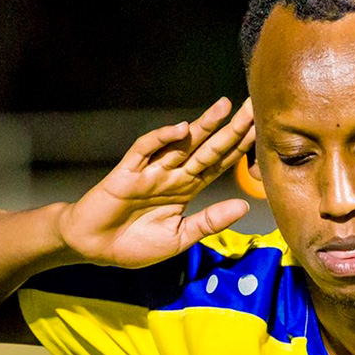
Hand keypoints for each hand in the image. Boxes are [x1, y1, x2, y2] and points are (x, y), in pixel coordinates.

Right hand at [58, 97, 255, 267]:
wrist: (93, 248)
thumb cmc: (135, 244)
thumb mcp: (180, 237)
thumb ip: (209, 222)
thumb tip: (244, 207)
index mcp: (188, 188)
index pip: (220, 163)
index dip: (240, 148)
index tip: (261, 132)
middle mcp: (173, 174)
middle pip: (208, 147)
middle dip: (230, 128)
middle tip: (253, 107)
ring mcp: (151, 170)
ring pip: (182, 143)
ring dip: (203, 125)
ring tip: (224, 107)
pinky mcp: (128, 172)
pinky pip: (146, 149)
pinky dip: (162, 138)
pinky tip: (181, 129)